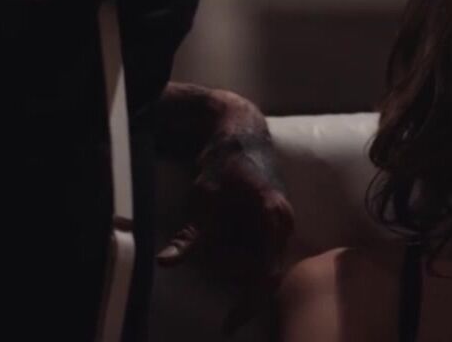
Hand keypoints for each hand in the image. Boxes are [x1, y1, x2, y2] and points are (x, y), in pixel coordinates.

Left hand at [155, 89, 293, 334]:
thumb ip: (191, 236)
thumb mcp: (204, 199)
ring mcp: (282, 222)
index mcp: (275, 218)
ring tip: (222, 264)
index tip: (229, 324)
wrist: (242, 129)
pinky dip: (241, 259)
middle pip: (267, 273)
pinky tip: (225, 250)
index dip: (249, 304)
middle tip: (222, 296)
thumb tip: (166, 263)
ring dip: (240, 271)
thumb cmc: (226, 159)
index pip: (267, 274)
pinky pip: (260, 251)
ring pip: (263, 263)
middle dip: (241, 287)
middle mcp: (285, 223)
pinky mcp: (274, 221)